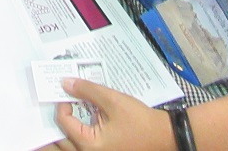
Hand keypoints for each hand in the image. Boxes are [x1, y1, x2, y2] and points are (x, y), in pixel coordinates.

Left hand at [50, 78, 172, 149]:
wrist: (165, 136)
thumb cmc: (140, 121)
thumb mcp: (112, 100)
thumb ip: (87, 91)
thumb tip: (65, 83)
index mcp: (88, 145)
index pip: (63, 122)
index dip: (62, 104)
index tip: (68, 91)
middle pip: (62, 137)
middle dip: (61, 117)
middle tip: (64, 99)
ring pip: (72, 142)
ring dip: (68, 126)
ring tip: (73, 108)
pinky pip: (84, 144)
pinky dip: (80, 131)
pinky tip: (86, 117)